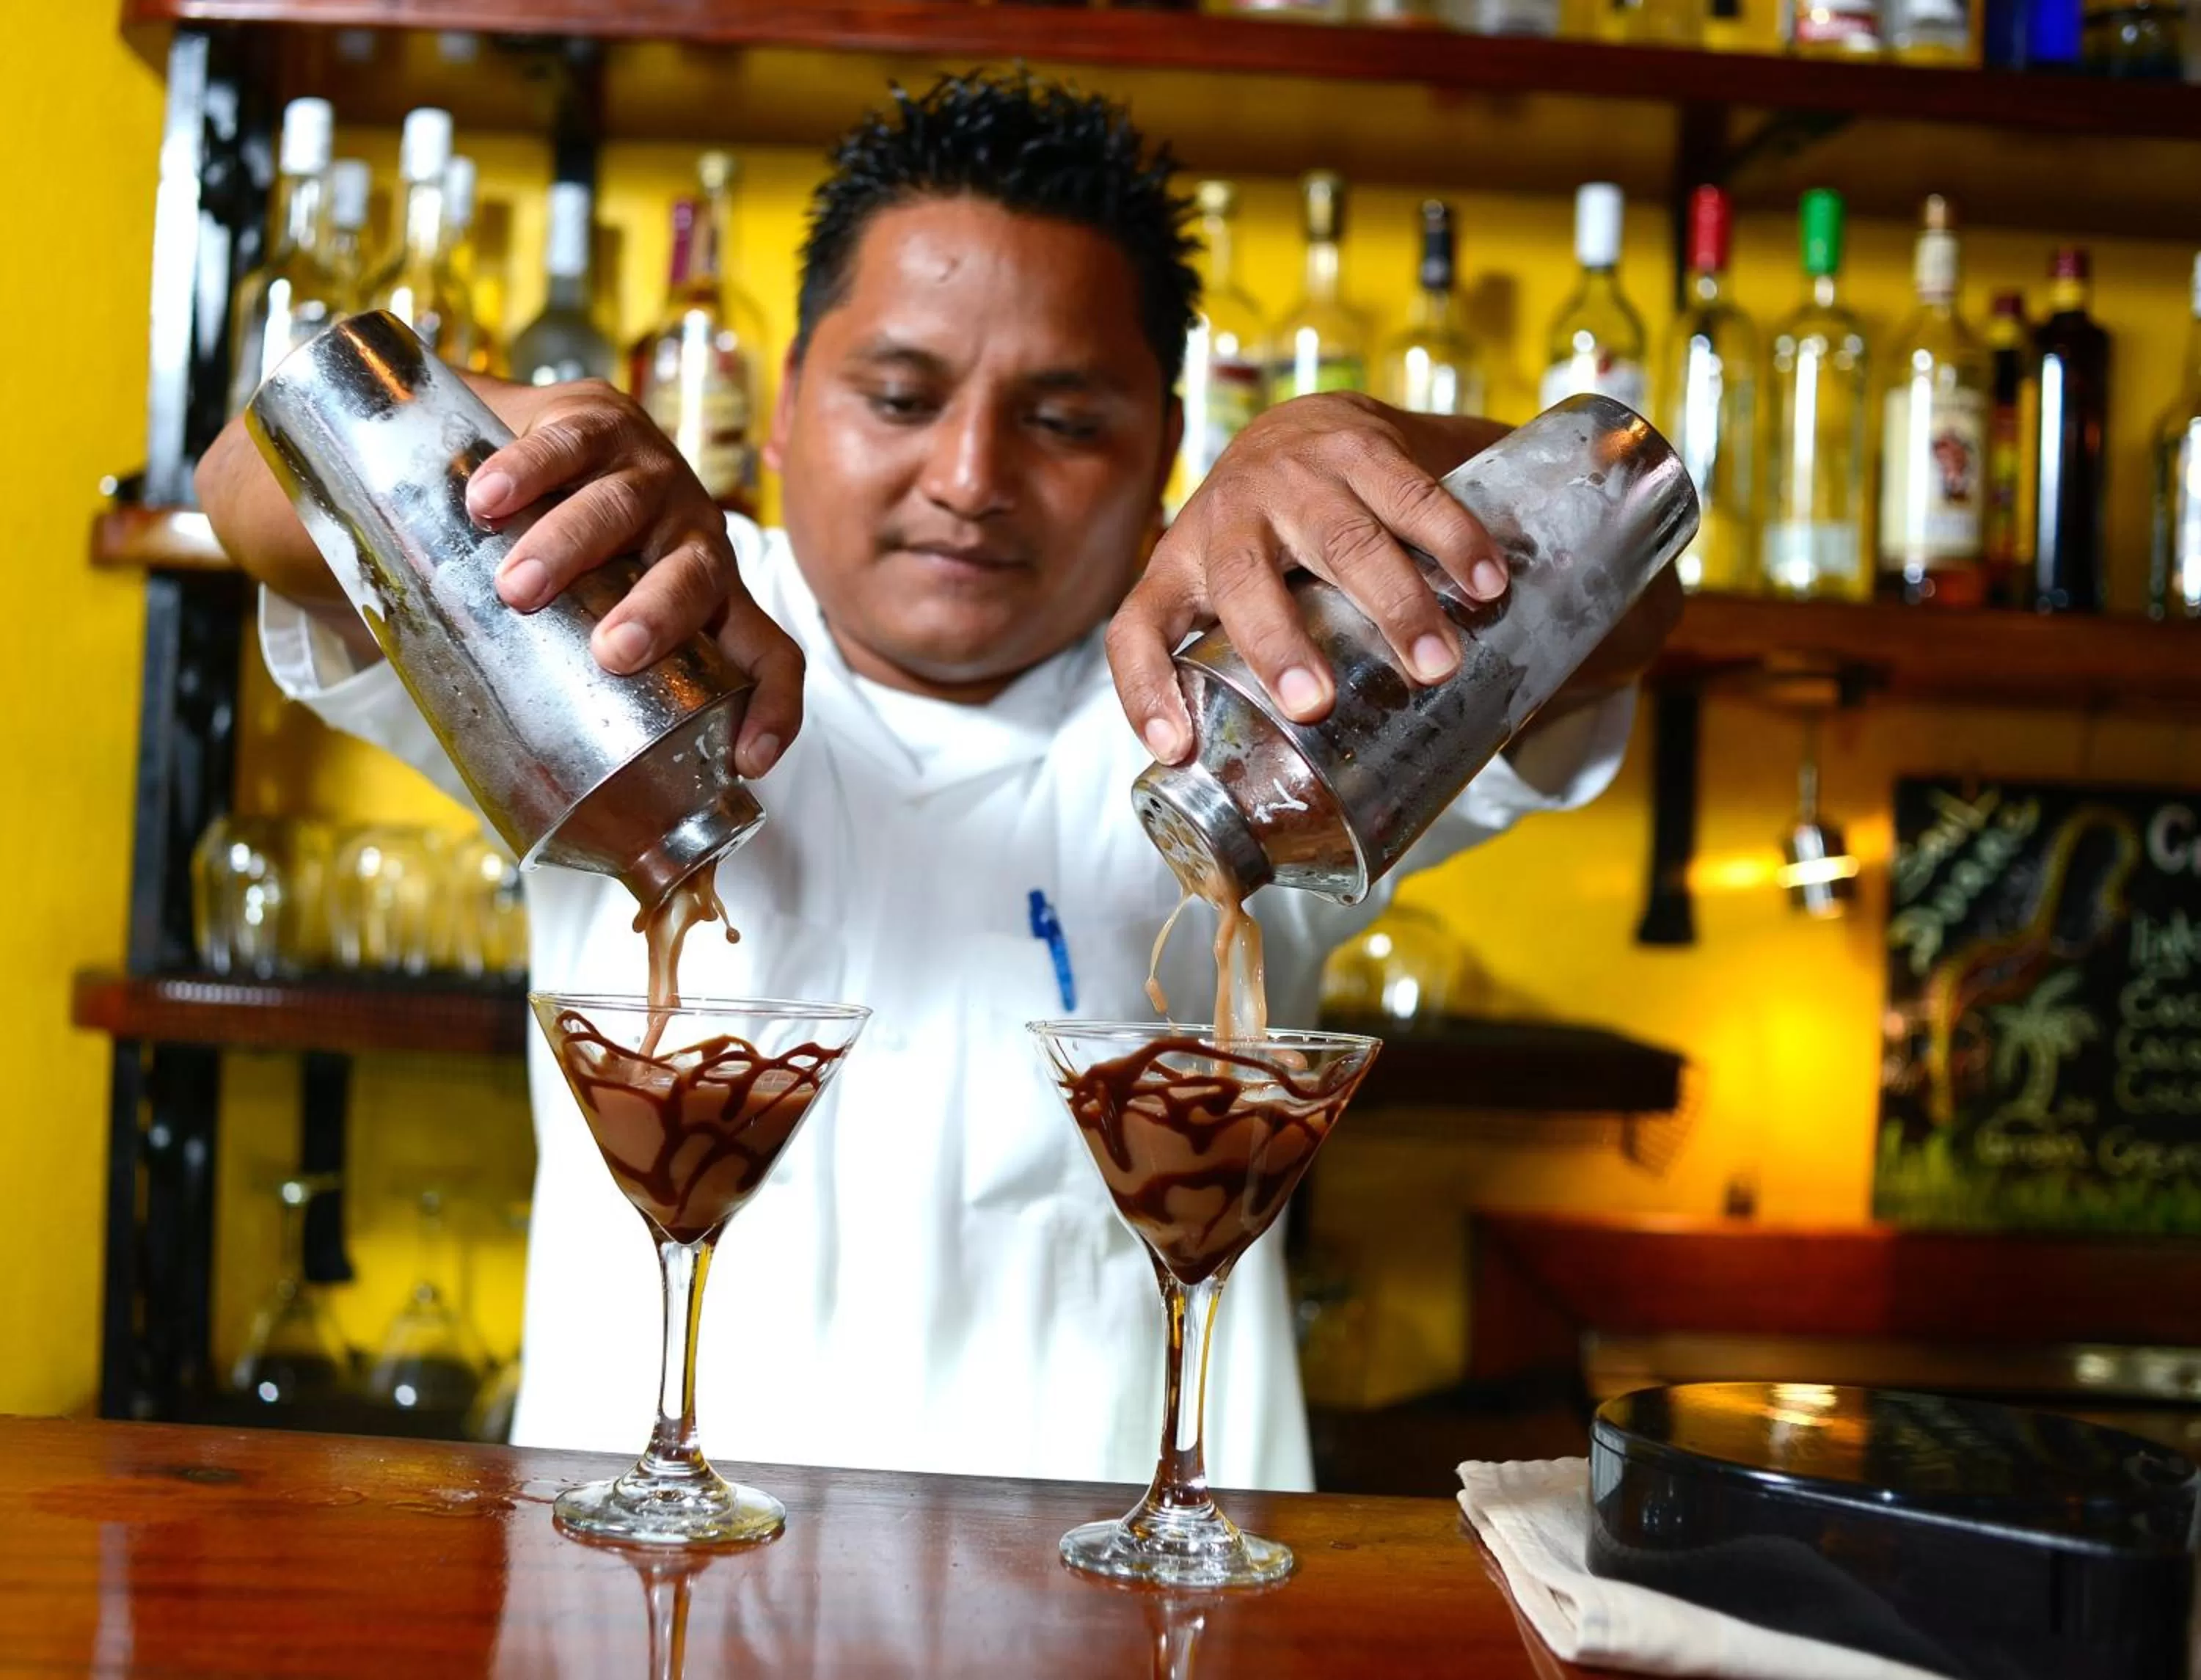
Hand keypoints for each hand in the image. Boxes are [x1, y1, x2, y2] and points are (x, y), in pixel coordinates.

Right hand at [466, 380, 802, 779]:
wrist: (514, 436)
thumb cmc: (556, 555)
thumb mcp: (579, 615)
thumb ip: (559, 671)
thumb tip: (502, 764)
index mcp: (708, 596)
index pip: (769, 653)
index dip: (774, 708)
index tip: (749, 761)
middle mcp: (694, 535)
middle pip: (696, 579)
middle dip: (660, 616)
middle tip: (611, 653)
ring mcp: (653, 473)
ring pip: (627, 509)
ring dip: (575, 548)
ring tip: (518, 586)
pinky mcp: (600, 418)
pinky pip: (570, 446)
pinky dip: (528, 473)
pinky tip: (485, 502)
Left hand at [1107, 394, 1511, 763]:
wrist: (1301, 420)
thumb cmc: (1259, 535)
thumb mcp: (1219, 588)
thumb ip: (1230, 660)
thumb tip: (1274, 776)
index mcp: (1180, 564)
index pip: (1137, 628)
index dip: (1144, 690)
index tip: (1176, 749)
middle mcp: (1228, 516)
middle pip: (1243, 580)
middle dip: (1278, 642)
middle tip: (1315, 701)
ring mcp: (1294, 476)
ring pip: (1342, 540)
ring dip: (1394, 604)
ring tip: (1435, 664)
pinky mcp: (1359, 446)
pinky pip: (1411, 496)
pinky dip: (1454, 542)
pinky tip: (1486, 585)